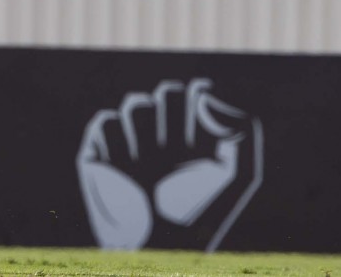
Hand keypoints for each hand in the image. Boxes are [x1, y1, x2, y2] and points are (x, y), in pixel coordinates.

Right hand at [76, 79, 262, 250]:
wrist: (159, 250)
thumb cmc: (201, 216)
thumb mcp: (240, 172)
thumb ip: (242, 125)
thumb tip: (203, 94)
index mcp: (195, 132)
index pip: (198, 90)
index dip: (203, 110)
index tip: (207, 145)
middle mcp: (160, 131)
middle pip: (168, 91)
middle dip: (176, 123)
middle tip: (177, 159)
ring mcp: (128, 138)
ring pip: (137, 104)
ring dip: (149, 138)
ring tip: (152, 172)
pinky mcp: (98, 149)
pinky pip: (107, 122)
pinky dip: (120, 146)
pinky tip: (128, 173)